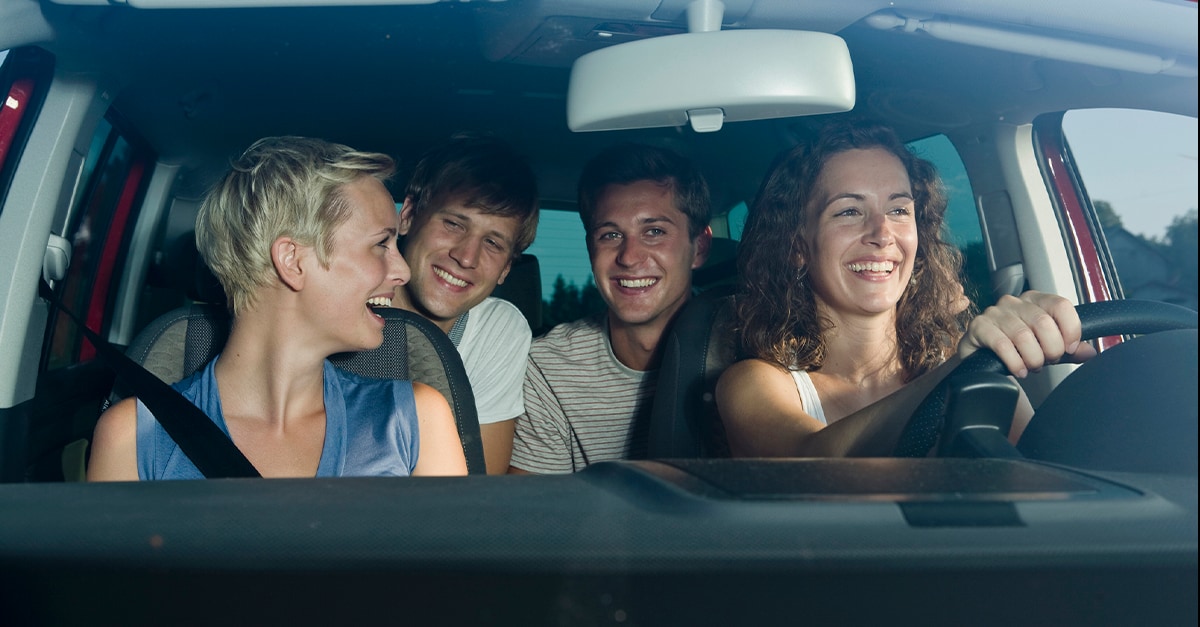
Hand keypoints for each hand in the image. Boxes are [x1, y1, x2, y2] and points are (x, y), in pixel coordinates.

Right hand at [959, 291, 1096, 376]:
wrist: (980, 359)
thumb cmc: (1014, 350)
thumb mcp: (1045, 349)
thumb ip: (1067, 350)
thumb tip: (1090, 352)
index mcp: (1035, 301)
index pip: (1061, 305)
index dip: (1070, 329)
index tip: (1069, 348)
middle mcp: (1015, 302)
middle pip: (1043, 323)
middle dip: (1051, 350)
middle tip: (1047, 361)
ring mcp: (994, 312)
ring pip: (1023, 335)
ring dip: (1033, 358)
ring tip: (1032, 367)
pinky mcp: (978, 326)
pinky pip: (1002, 344)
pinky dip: (1015, 362)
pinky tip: (1019, 370)